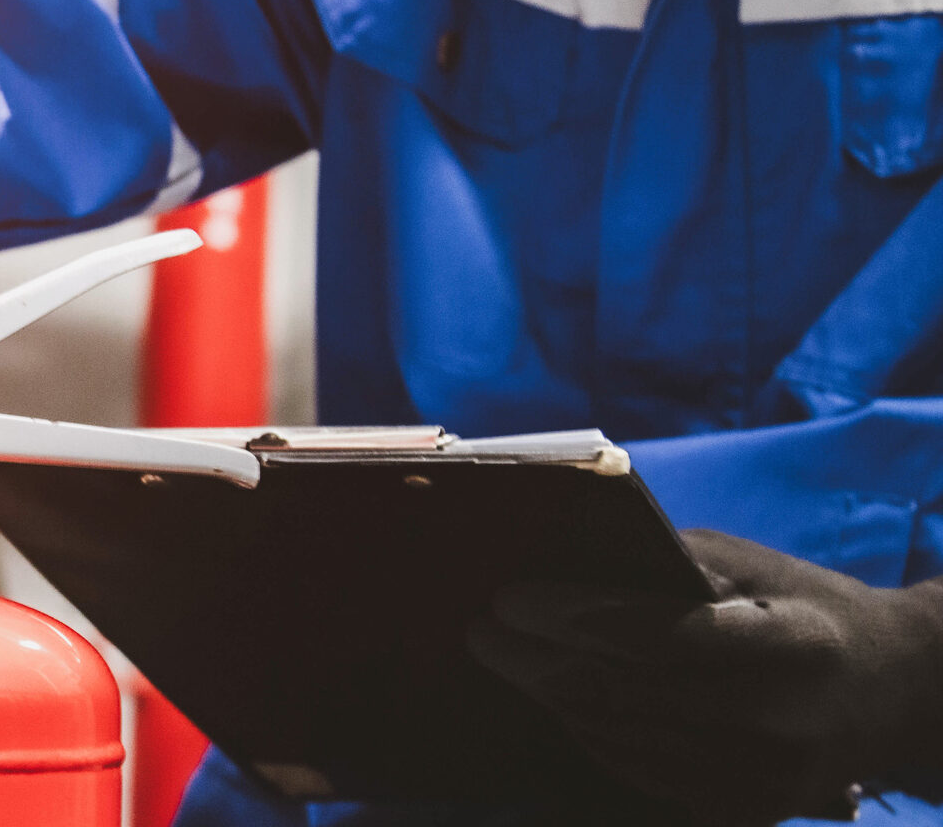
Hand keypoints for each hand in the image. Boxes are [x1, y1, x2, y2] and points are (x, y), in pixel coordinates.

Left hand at [469, 529, 942, 824]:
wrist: (888, 691)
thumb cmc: (803, 607)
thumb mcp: (754, 566)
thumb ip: (668, 566)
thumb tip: (562, 566)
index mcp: (795, 644)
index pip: (666, 634)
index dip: (576, 616)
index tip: (508, 597)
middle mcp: (784, 722)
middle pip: (628, 691)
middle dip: (538, 657)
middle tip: (481, 628)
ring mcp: (765, 778)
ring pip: (620, 734)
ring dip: (551, 693)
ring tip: (506, 654)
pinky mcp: (745, 809)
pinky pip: (638, 769)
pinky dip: (587, 729)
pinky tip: (558, 696)